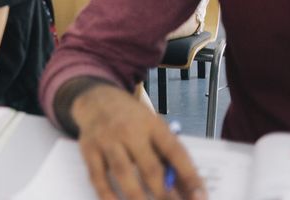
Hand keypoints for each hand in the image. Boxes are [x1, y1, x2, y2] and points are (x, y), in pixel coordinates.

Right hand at [72, 84, 204, 199]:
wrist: (96, 99)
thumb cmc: (131, 118)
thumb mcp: (153, 127)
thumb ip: (168, 156)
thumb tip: (186, 190)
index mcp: (152, 125)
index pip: (174, 152)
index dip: (189, 176)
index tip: (200, 197)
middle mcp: (129, 131)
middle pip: (150, 167)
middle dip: (165, 194)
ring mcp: (107, 140)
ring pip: (124, 172)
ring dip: (138, 197)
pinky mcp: (89, 150)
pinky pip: (98, 177)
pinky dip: (108, 195)